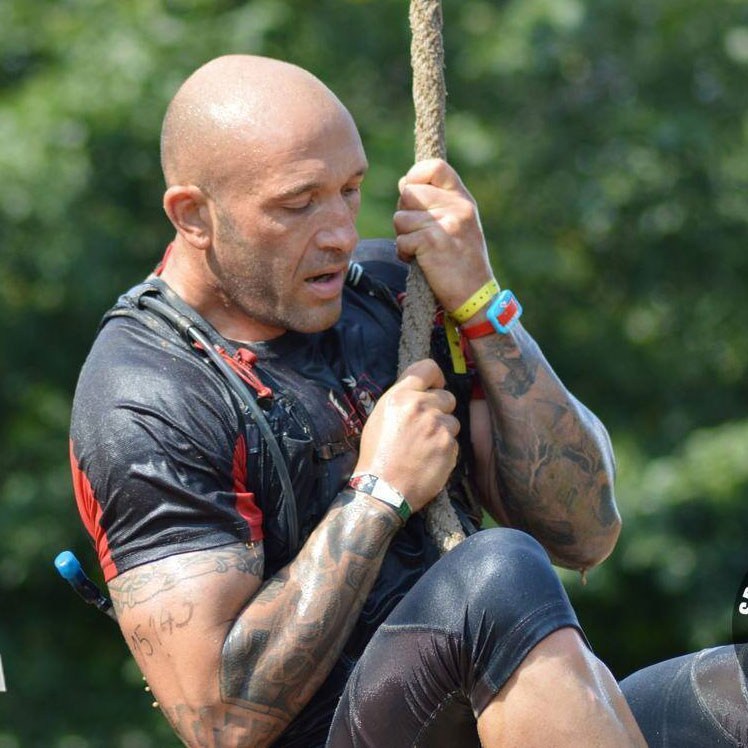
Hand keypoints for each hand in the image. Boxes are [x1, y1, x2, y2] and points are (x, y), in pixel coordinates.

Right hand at [355, 359, 459, 511]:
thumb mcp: (380, 416)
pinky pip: (454, 441)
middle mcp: (421, 406)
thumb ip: (402, 398)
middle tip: (425, 426)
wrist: (382, 489)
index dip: (435, 378)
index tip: (434, 387)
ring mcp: (437, 426)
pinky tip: (429, 459)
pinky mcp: (449, 446)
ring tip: (424, 446)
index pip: (428, 367)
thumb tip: (419, 388)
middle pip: (447, 396)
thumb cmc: (377, 454)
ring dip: (443, 431)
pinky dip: (444, 449)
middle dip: (440, 409)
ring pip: (452, 420)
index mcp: (400, 396)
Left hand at [393, 158, 495, 313]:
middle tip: (417, 233)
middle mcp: (457, 207)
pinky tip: (420, 262)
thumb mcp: (458, 224)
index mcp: (463, 199)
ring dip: (403, 236)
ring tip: (421, 250)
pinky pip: (401, 240)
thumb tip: (403, 184)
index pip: (435, 167)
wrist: (476, 296)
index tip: (411, 193)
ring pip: (400, 217)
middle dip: (405, 213)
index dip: (415, 176)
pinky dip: (404, 254)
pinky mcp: (432, 243)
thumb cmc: (462, 262)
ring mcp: (446, 224)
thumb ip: (435, 203)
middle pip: (409, 193)